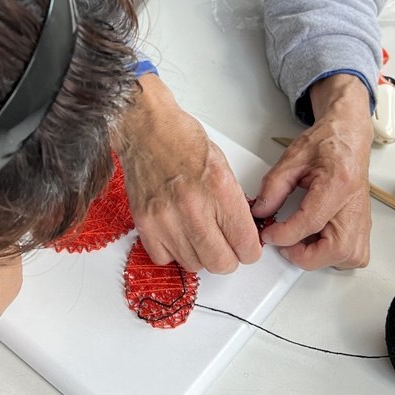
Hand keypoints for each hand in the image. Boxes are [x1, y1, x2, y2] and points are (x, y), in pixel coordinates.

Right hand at [118, 74, 262, 273]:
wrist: (146, 130)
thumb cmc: (183, 142)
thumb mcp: (224, 167)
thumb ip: (234, 205)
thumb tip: (243, 235)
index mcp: (220, 189)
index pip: (246, 245)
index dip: (249, 250)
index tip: (245, 247)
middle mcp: (193, 207)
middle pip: (221, 263)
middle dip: (227, 258)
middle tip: (224, 245)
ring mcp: (166, 218)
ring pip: (194, 264)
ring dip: (199, 254)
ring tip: (196, 232)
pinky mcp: (145, 224)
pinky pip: (165, 259)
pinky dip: (172, 251)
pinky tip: (176, 233)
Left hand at [251, 74, 373, 269]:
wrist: (348, 137)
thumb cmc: (327, 143)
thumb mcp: (292, 158)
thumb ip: (273, 186)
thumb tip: (261, 212)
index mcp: (339, 182)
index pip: (312, 220)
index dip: (286, 233)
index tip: (269, 234)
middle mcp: (356, 203)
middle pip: (338, 248)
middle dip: (306, 255)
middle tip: (285, 244)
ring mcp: (363, 216)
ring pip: (350, 257)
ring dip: (322, 258)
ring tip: (301, 241)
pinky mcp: (363, 224)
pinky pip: (355, 254)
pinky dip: (335, 256)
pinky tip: (317, 240)